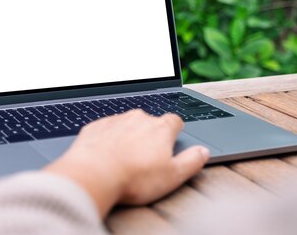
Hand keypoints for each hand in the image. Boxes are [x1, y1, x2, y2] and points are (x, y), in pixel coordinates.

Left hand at [44, 109, 209, 216]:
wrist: (94, 174)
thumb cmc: (134, 178)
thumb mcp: (173, 176)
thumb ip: (192, 161)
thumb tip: (203, 152)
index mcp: (161, 128)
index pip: (175, 121)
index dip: (175, 131)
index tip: (172, 142)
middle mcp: (138, 118)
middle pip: (150, 122)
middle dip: (150, 136)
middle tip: (147, 159)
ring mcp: (116, 120)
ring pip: (127, 124)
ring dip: (128, 137)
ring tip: (125, 159)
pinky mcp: (96, 127)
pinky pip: (106, 130)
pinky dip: (108, 139)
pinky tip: (106, 155)